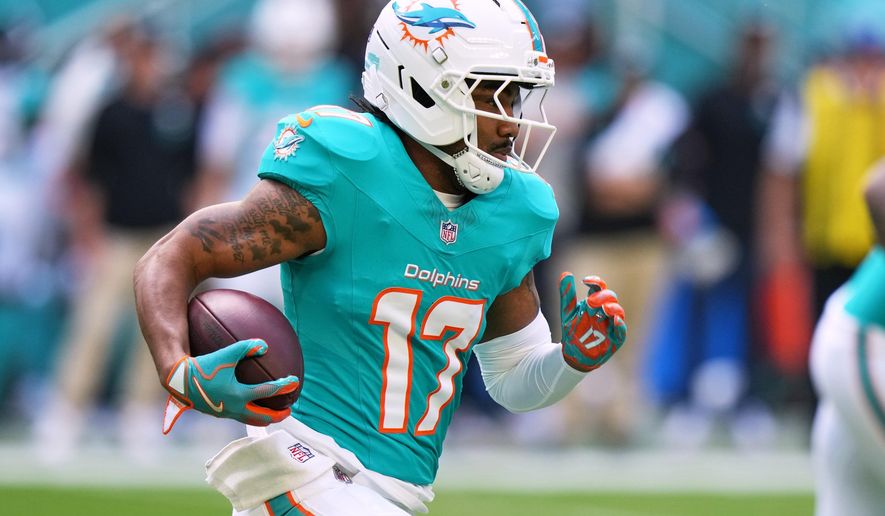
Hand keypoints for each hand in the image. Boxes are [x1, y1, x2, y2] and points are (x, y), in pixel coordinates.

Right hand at [161, 339, 299, 433]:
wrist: (178, 380)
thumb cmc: (202, 366)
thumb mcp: (225, 355)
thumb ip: (245, 348)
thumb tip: (265, 346)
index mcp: (237, 395)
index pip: (267, 392)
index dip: (283, 387)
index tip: (295, 382)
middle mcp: (233, 408)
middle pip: (262, 418)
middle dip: (277, 416)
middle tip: (288, 410)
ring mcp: (226, 413)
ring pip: (250, 420)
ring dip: (264, 417)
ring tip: (274, 412)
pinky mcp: (219, 412)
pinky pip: (240, 415)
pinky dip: (250, 413)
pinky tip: (251, 404)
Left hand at [559, 273, 626, 371]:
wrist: (573, 354)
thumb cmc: (573, 331)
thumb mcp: (567, 313)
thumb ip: (567, 294)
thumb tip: (565, 273)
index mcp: (594, 303)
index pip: (599, 288)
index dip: (596, 282)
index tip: (585, 280)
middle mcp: (605, 311)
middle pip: (610, 298)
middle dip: (603, 297)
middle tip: (591, 301)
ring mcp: (611, 324)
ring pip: (619, 312)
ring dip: (613, 308)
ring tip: (605, 308)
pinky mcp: (615, 339)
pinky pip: (621, 331)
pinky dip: (620, 325)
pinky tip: (615, 321)